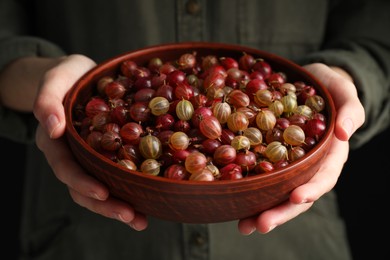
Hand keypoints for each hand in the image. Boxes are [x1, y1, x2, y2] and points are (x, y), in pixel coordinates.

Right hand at [33, 54, 147, 230]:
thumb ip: (47, 101)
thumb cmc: (68, 76)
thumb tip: (53, 129)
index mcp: (56, 143)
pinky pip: (118, 174)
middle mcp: (74, 155)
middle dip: (107, 205)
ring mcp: (92, 157)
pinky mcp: (111, 154)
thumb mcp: (55, 79)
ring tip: (141, 220)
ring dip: (120, 206)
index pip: (66, 168)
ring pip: (102, 188)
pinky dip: (131, 188)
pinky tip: (151, 197)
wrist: (83, 76)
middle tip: (130, 216)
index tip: (103, 193)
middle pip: (84, 188)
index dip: (82, 183)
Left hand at [237, 63, 364, 234]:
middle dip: (280, 212)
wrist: (309, 83)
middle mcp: (307, 165)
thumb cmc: (330, 89)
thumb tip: (344, 133)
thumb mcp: (345, 94)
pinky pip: (259, 174)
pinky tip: (231, 199)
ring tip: (243, 225)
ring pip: (276, 192)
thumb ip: (350, 111)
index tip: (296, 198)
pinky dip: (247, 189)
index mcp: (329, 155)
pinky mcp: (269, 156)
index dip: (311, 189)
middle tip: (260, 225)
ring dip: (260, 210)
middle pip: (296, 195)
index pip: (323, 177)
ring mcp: (288, 164)